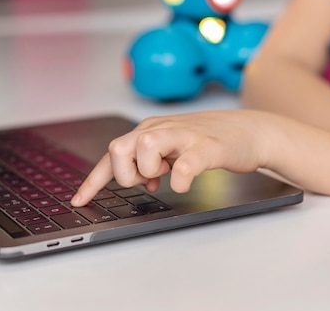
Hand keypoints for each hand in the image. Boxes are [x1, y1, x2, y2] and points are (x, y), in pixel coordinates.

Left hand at [70, 110, 270, 206]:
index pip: (113, 154)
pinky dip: (180, 177)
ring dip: (148, 169)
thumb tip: (141, 180)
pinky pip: (187, 161)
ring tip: (166, 175)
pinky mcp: (209, 146)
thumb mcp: (174, 150)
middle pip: (120, 146)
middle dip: (126, 173)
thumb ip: (154, 161)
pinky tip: (183, 183)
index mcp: (151, 131)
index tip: (79, 201)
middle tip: (148, 180)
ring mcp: (185, 135)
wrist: (250, 131)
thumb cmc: (210, 141)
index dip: (93, 180)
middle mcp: (162, 128)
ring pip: (146, 146)